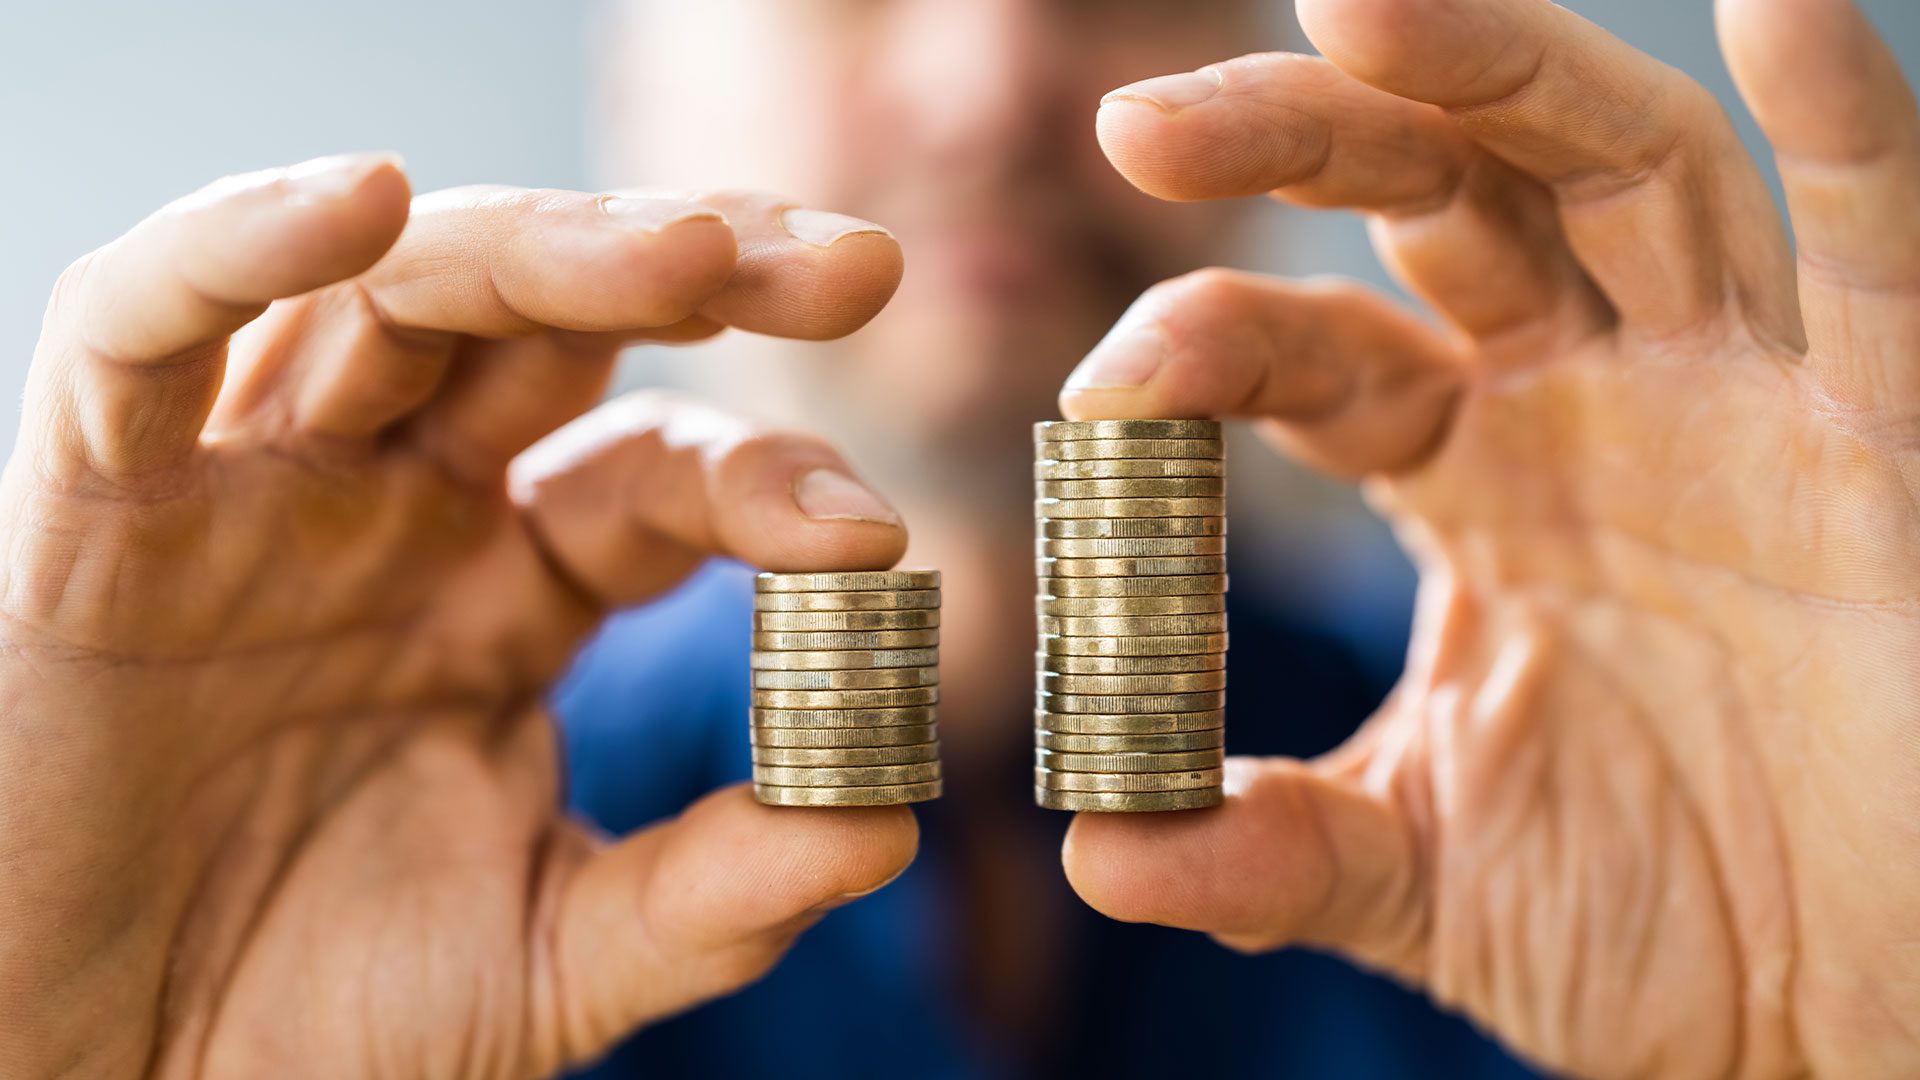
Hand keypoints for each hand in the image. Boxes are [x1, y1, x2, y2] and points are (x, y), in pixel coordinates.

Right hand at [0, 157, 918, 1076]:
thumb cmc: (314, 1024)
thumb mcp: (548, 961)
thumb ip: (711, 896)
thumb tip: (888, 827)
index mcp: (514, 590)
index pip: (662, 472)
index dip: (769, 479)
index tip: (873, 539)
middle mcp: (400, 510)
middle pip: (557, 323)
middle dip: (702, 272)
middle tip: (855, 268)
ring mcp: (257, 492)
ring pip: (388, 293)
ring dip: (536, 244)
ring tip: (677, 248)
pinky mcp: (98, 504)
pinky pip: (141, 327)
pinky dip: (236, 247)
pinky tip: (361, 201)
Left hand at [1058, 1, 1919, 1075]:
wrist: (1846, 1018)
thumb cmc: (1652, 927)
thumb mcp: (1424, 875)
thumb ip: (1266, 847)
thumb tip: (1098, 851)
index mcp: (1466, 472)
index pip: (1311, 353)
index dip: (1206, 342)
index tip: (1103, 387)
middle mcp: (1591, 400)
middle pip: (1445, 199)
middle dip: (1303, 137)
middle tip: (1143, 120)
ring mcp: (1742, 400)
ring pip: (1626, 175)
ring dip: (1503, 75)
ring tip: (1363, 2)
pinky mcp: (1890, 444)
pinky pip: (1882, 264)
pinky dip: (1854, 131)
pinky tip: (1789, 10)